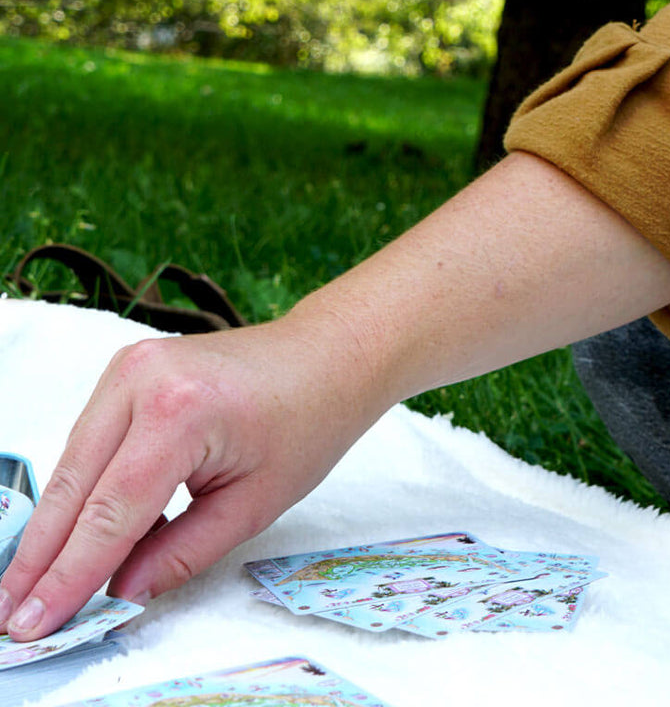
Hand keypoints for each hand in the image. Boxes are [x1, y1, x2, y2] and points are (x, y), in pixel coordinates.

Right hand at [0, 313, 390, 641]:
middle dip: (41, 554)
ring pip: (75, 459)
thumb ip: (180, 553)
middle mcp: (142, 379)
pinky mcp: (129, 367)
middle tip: (15, 613)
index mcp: (180, 412)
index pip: (109, 512)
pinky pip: (93, 437)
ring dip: (56, 521)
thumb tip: (119, 593)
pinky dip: (84, 484)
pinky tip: (79, 530)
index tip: (35, 622)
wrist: (328, 357)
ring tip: (35, 582)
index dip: (69, 575)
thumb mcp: (253, 504)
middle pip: (75, 483)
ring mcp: (131, 365)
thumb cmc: (308, 421)